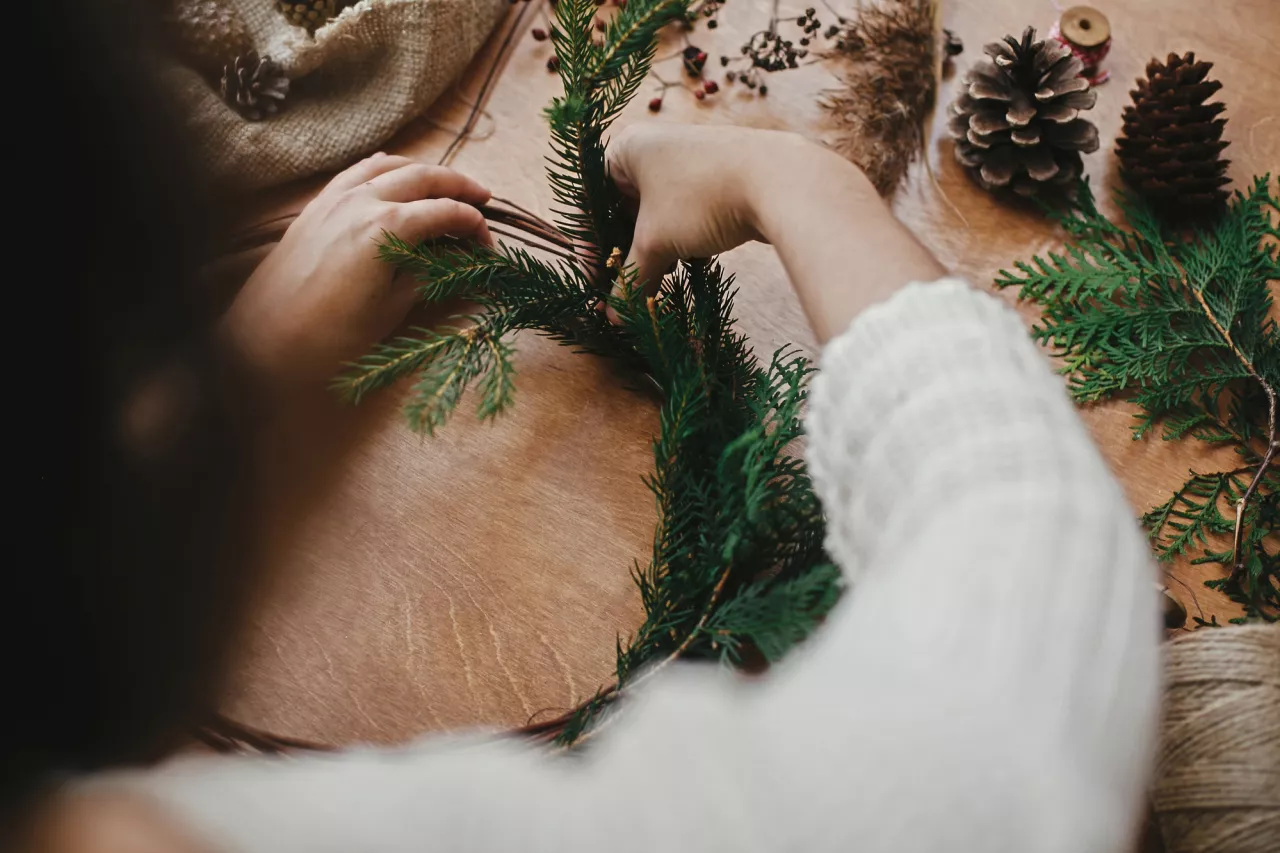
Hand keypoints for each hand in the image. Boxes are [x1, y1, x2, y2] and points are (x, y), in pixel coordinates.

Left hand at [221, 154, 492, 385]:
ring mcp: (335, 198)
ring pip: (389, 165)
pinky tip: (393, 181)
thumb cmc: (329, 337)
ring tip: (444, 185)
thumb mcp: (390, 311)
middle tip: (484, 198)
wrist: (262, 340)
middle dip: (458, 185)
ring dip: (423, 171)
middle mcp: (362, 200)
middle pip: (423, 176)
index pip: (446, 212)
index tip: (488, 244)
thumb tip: (454, 262)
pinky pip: (357, 172)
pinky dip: (384, 170)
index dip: (474, 225)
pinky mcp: (315, 206)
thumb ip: (425, 276)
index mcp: (387, 227)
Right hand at [605, 123, 783, 290]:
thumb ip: (631, 280)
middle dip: (621, 255)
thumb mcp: (657, 242)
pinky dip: (677, 245)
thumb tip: (615, 318)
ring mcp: (686, 164)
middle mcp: (653, 149)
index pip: (590, 202)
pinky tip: (680, 273)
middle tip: (619, 293)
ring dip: (650, 255)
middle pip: (621, 211)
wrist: (781, 180)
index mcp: (626, 149)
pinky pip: (682, 217)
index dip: (588, 246)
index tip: (595, 284)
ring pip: (654, 217)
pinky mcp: (714, 182)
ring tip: (648, 289)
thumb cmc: (703, 198)